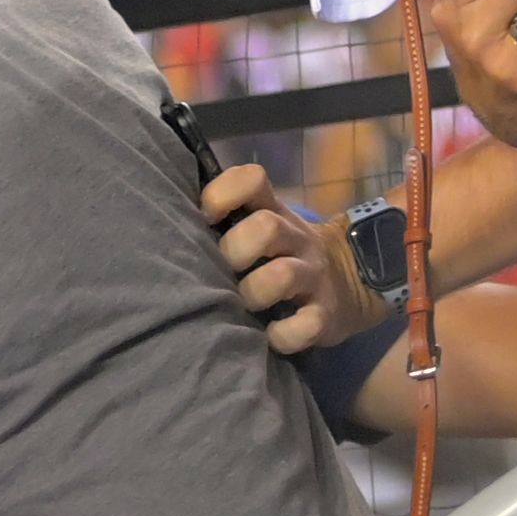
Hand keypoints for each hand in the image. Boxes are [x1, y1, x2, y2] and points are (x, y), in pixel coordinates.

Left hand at [204, 161, 379, 355]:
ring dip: (254, 293)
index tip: (206, 219)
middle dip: (235, 250)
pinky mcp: (325, 315)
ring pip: (282, 276)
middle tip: (223, 270)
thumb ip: (227, 217)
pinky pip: (306, 325)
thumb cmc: (280, 253)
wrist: (349, 280)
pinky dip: (283, 334)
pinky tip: (270, 335)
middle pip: (266, 227)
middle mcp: (295, 238)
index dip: (223, 194)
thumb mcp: (262, 225)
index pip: (252, 180)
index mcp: (273, 211)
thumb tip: (167, 217)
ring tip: (243, 306)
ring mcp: (312, 276)